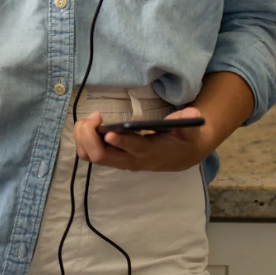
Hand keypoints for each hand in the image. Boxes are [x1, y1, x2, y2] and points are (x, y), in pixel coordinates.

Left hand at [74, 107, 212, 172]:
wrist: (181, 156)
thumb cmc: (184, 138)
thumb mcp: (191, 129)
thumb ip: (189, 121)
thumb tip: (192, 114)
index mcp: (151, 153)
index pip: (133, 150)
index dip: (121, 142)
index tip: (109, 132)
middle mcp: (131, 161)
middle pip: (102, 156)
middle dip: (90, 137)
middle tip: (95, 116)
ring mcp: (120, 161)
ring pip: (91, 156)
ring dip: (83, 137)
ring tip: (90, 119)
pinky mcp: (114, 157)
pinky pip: (89, 153)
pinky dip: (83, 139)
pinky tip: (89, 124)